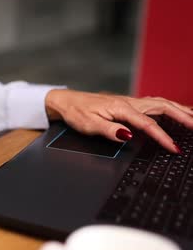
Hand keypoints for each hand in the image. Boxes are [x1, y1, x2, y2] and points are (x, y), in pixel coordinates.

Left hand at [45, 89, 192, 153]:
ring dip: (180, 110)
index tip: (174, 148)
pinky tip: (178, 111)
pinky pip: (156, 104)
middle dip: (184, 117)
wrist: (67, 101)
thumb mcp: (89, 125)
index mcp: (121, 108)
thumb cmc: (77, 113)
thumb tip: (129, 135)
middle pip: (164, 107)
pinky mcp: (129, 104)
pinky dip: (171, 107)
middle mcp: (129, 102)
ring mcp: (131, 102)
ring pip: (162, 103)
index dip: (163, 137)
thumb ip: (110, 130)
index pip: (148, 124)